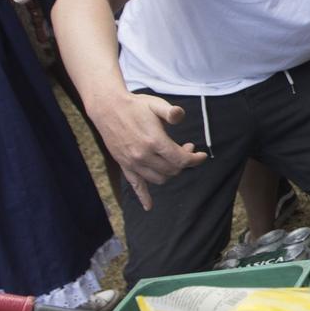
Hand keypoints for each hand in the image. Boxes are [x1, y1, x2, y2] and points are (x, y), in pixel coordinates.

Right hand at [87, 90, 206, 208]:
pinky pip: (136, 185)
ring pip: (159, 179)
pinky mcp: (125, 165)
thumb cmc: (134, 106)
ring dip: (171, 173)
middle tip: (187, 149)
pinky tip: (149, 206)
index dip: (195, 159)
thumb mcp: (155, 104)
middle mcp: (143, 156)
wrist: (108, 108)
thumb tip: (180, 116)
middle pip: (172, 170)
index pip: (181, 159)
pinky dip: (143, 197)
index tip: (202, 155)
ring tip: (174, 160)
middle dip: (184, 162)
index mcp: (154, 141)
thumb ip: (170, 112)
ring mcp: (133, 163)